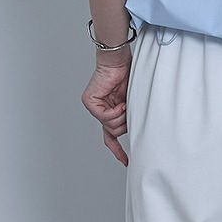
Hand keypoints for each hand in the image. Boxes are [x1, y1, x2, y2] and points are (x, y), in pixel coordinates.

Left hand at [81, 47, 131, 166]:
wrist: (119, 60)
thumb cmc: (128, 74)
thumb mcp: (132, 101)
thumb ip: (129, 116)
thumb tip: (132, 128)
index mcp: (110, 111)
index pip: (110, 136)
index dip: (118, 150)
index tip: (126, 161)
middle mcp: (101, 110)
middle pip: (113, 132)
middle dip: (124, 124)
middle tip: (128, 110)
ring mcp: (94, 106)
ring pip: (109, 127)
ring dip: (121, 117)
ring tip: (125, 103)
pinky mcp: (90, 102)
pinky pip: (104, 117)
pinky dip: (115, 112)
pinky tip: (120, 103)